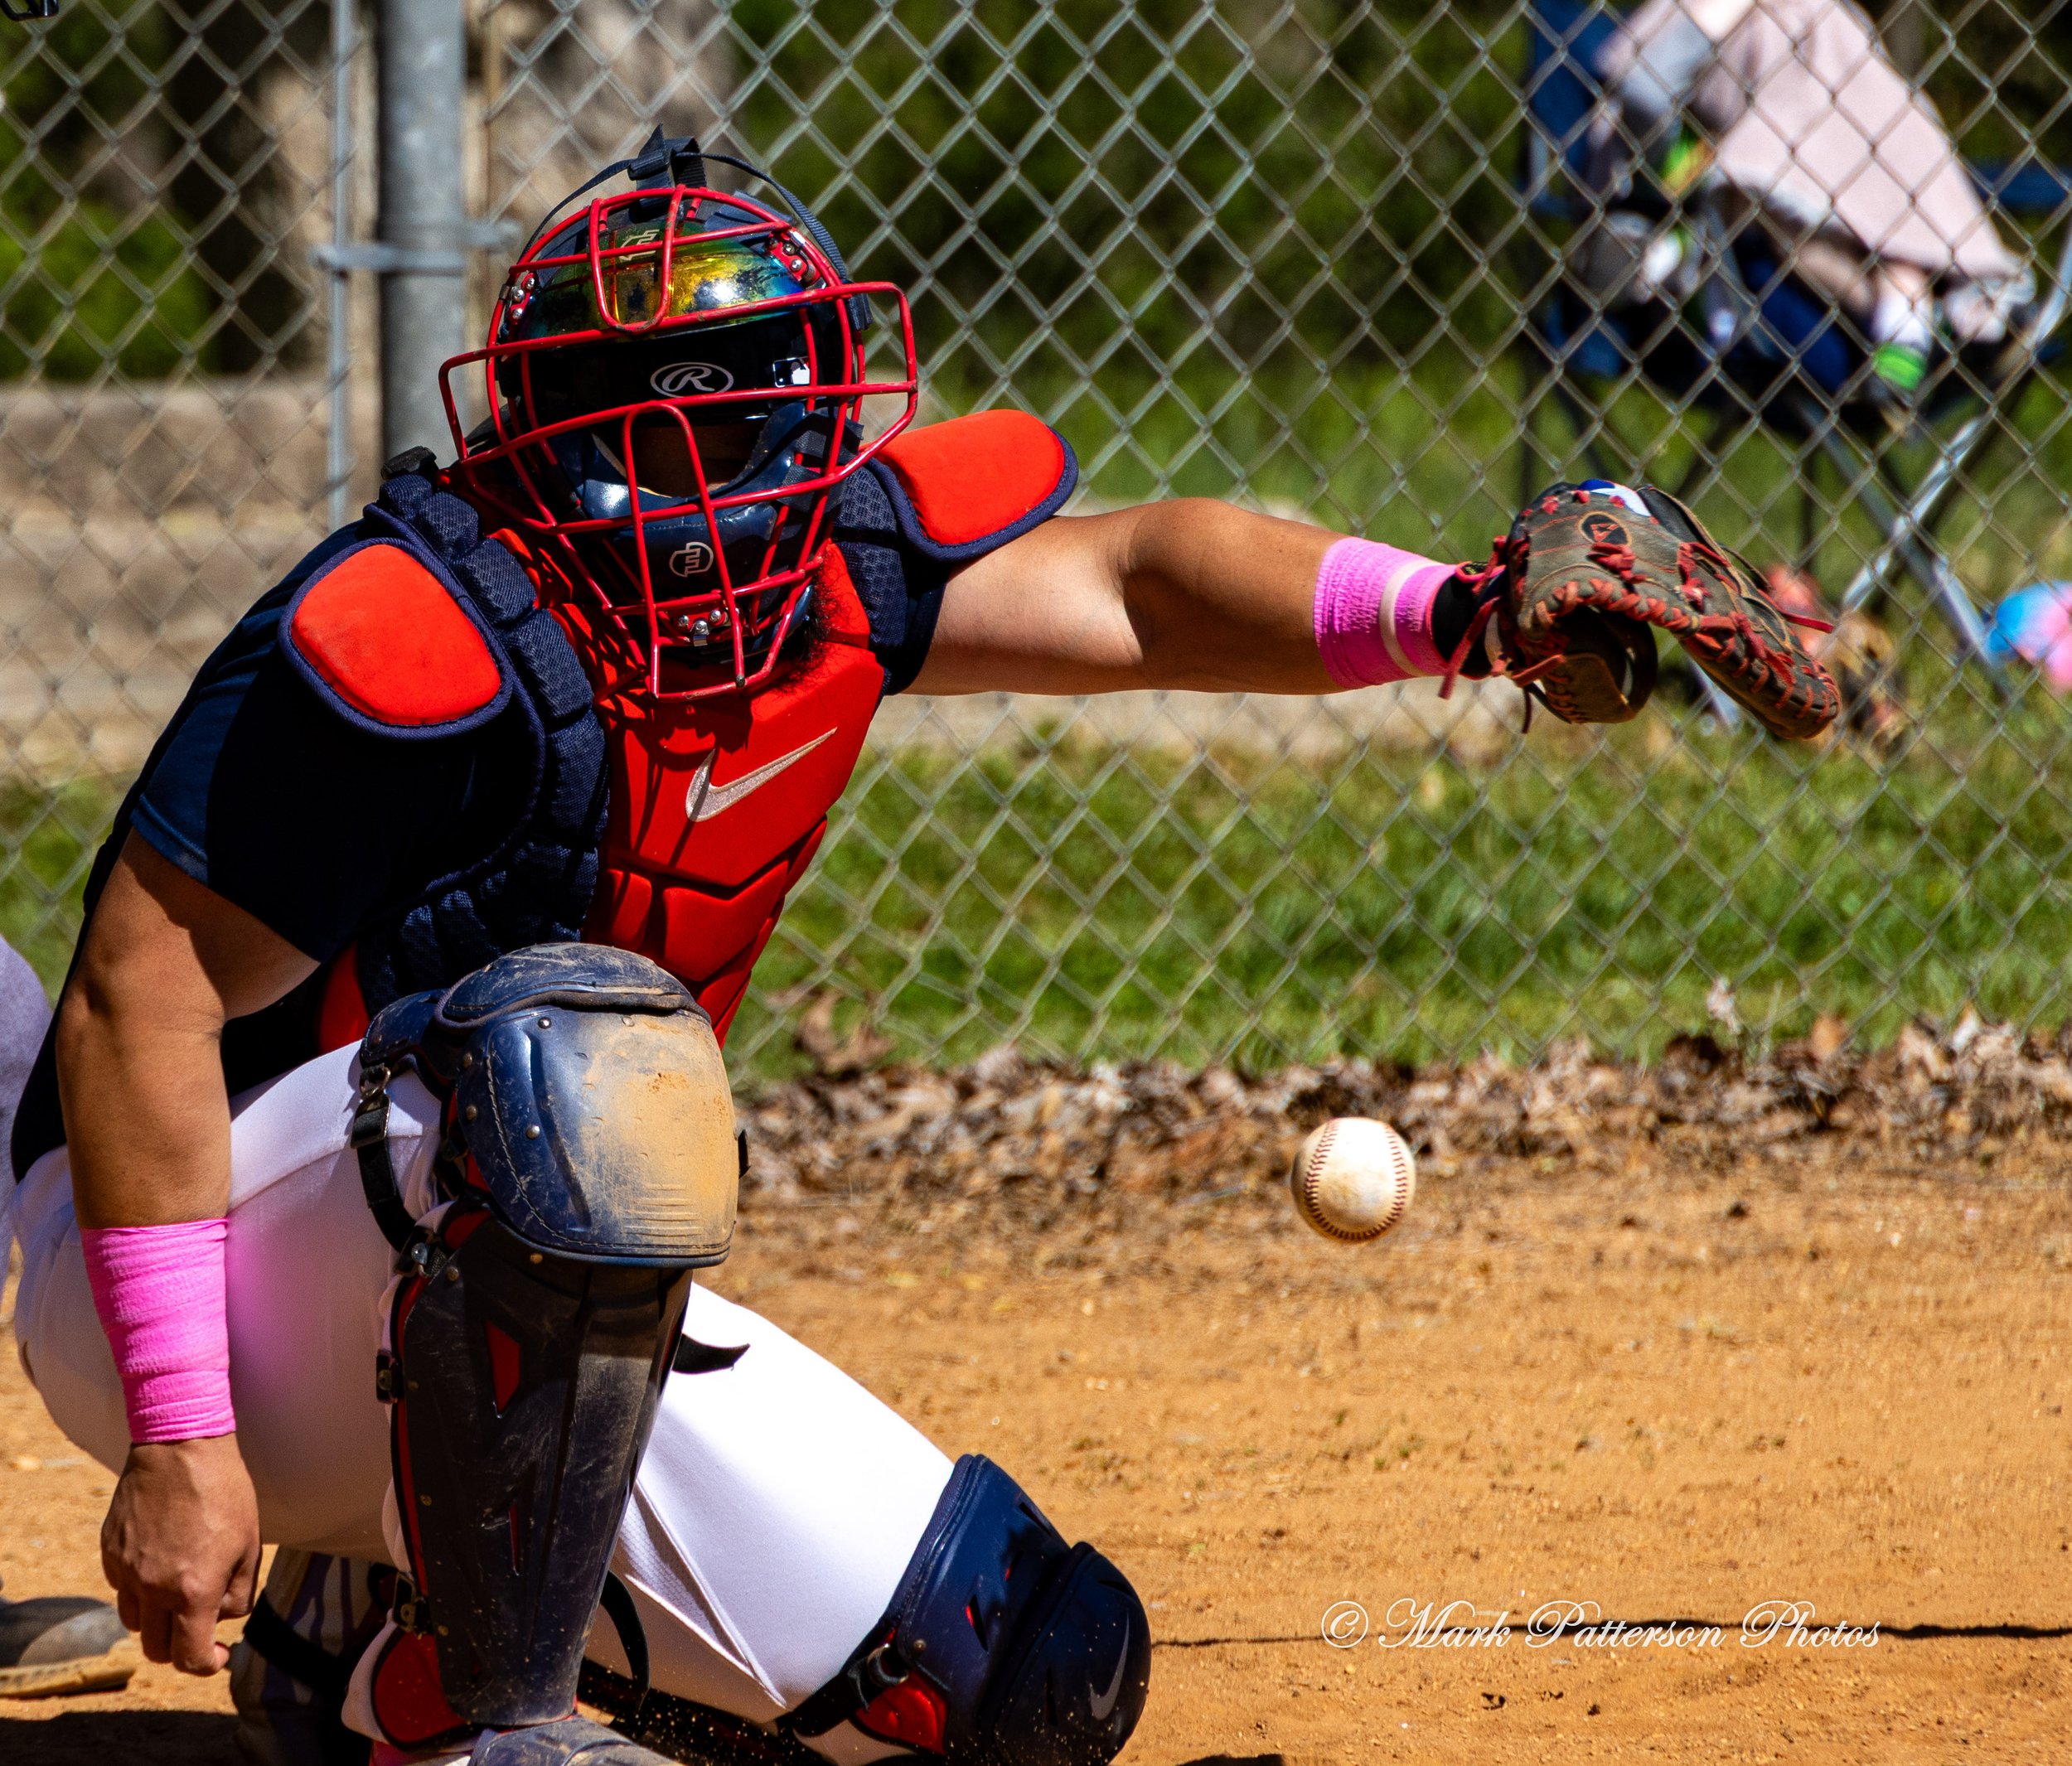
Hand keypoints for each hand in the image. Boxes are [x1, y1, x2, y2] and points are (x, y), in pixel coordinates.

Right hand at [100, 1434, 261, 1673]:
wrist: (181, 1447)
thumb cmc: (224, 1492)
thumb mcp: (250, 1545)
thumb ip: (238, 1594)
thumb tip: (222, 1620)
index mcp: (192, 1590)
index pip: (188, 1657)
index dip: (206, 1664)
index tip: (218, 1655)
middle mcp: (151, 1588)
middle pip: (157, 1649)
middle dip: (181, 1647)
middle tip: (201, 1630)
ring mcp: (125, 1571)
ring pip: (135, 1622)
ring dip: (158, 1620)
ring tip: (181, 1591)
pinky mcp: (109, 1552)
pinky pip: (121, 1588)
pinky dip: (140, 1589)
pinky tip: (162, 1561)